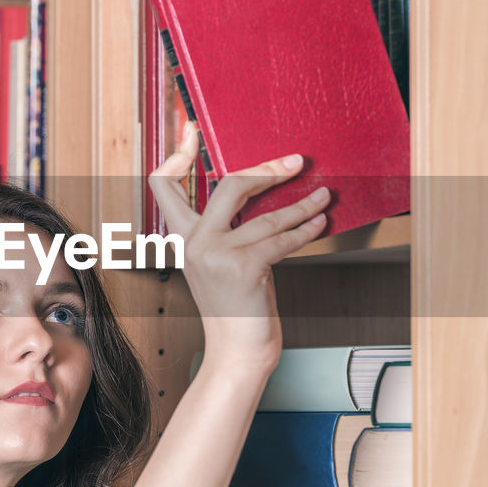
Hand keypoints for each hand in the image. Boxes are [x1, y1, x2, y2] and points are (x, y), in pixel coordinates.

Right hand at [148, 123, 329, 375]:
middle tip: (294, 162)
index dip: (177, 157)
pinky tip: (318, 224)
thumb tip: (263, 194)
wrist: (236, 352)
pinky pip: (281, 239)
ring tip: (323, 196)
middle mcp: (194, 243)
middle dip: (266, 169)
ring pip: (266, 214)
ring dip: (302, 204)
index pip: (164, 186)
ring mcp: (216, 254)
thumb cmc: (235, 308)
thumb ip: (229, 231)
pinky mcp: (243, 267)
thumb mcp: (220, 263)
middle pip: (228, 185)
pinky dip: (305, 229)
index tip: (192, 134)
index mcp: (183, 238)